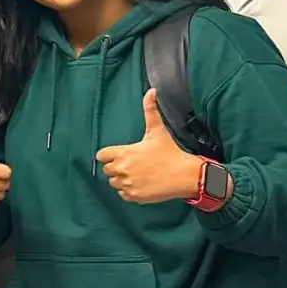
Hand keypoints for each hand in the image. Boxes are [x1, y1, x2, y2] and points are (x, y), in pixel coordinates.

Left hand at [95, 90, 204, 204]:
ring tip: (139, 174)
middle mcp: (122, 169)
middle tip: (133, 164)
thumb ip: (150, 110)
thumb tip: (151, 91)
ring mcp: (127, 184)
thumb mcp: (158, 130)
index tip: (120, 155)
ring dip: (122, 180)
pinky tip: (142, 184)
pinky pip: (123, 195)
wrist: (185, 175)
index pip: (101, 156)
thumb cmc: (170, 152)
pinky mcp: (133, 196)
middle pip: (107, 170)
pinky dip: (129, 191)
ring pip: (114, 183)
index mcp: (124, 153)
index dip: (109, 155)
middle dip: (117, 167)